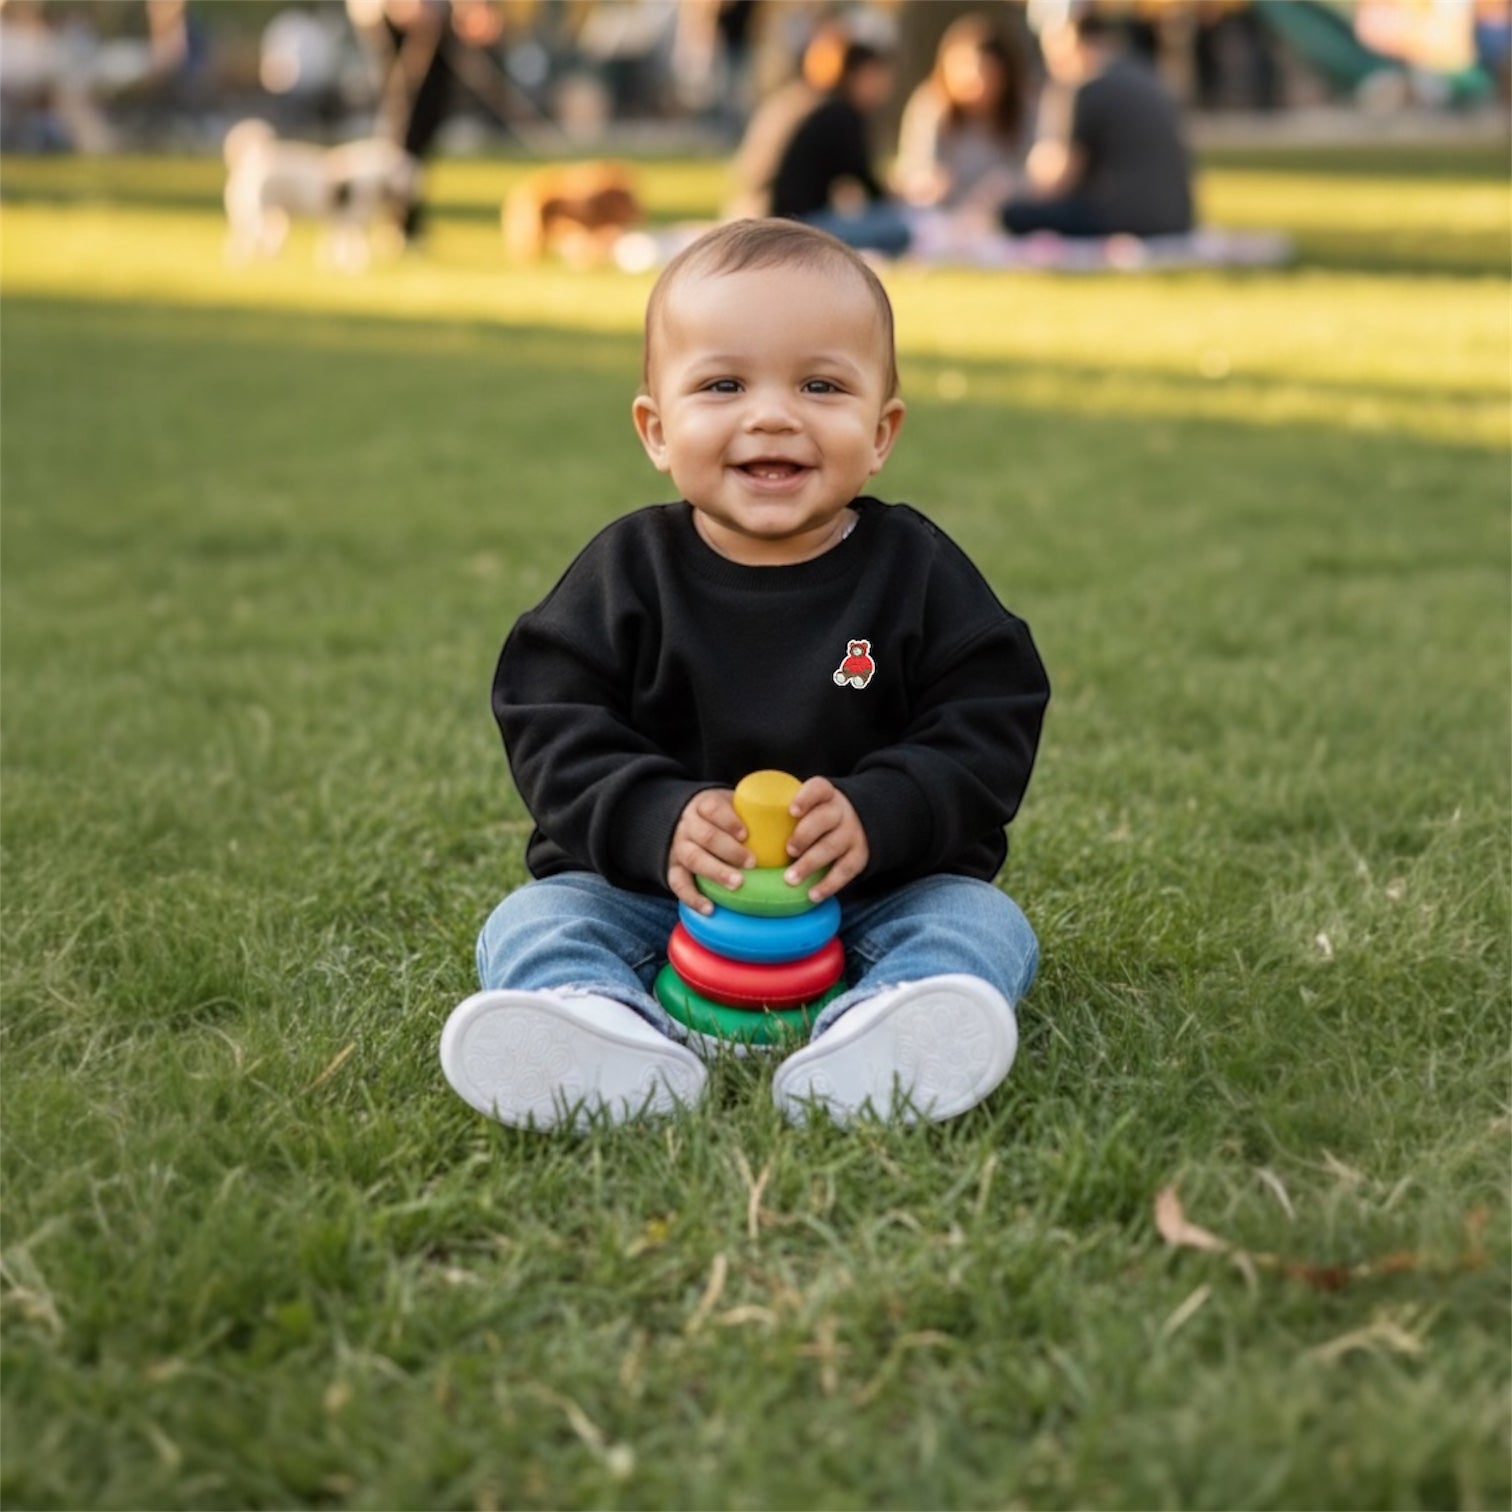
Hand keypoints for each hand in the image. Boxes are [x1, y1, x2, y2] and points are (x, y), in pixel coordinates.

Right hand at [667, 788, 752, 913]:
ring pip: (692, 858)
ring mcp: (678, 846)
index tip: (745, 834)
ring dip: (715, 872)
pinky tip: (709, 908)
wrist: (688, 820)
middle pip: (705, 836)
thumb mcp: (734, 805)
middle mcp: (688, 825)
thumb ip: (756, 812)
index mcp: (704, 805)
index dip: (728, 821)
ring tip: (736, 884)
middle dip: (728, 850)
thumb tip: (797, 825)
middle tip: (751, 863)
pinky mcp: (673, 867)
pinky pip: (677, 883)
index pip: (712, 808)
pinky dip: (692, 897)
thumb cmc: (723, 816)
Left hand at [785, 777, 867, 902]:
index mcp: (826, 794)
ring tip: (790, 879)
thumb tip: (739, 826)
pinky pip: (845, 871)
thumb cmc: (818, 814)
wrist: (860, 820)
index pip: (818, 788)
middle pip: (824, 819)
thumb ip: (784, 810)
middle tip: (787, 851)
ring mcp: (852, 833)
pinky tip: (812, 895)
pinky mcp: (859, 855)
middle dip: (804, 835)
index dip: (806, 798)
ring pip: (832, 847)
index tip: (792, 811)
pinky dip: (828, 884)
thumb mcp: (810, 803)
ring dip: (810, 864)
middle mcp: (841, 812)